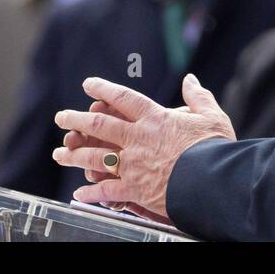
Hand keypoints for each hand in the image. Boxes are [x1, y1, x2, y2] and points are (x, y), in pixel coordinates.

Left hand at [52, 74, 234, 219]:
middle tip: (61, 117)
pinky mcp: (134, 190)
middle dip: (76, 120)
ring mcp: (133, 165)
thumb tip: (190, 79)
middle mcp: (138, 139)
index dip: (104, 89)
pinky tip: (78, 194)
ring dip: (74, 155)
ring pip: (94, 157)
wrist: (213, 181)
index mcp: (155, 118)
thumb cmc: (215, 148)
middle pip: (99, 126)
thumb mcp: (211, 115)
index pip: (123, 99)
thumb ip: (197, 96)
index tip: (88, 84)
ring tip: (59, 154)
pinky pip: (106, 190)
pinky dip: (91, 193)